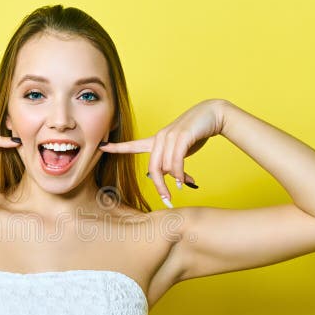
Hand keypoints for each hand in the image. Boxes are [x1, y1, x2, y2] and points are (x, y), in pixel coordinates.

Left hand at [98, 98, 227, 206]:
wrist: (213, 114)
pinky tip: (184, 181)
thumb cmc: (196, 133)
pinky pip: (176, 161)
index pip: (133, 144)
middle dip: (160, 186)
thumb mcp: (181, 149)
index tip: (101, 146)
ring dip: (176, 179)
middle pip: (153, 168)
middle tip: (167, 199)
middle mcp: (160, 138)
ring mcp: (170, 136)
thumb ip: (172, 162)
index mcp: (156, 140)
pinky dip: (179, 174)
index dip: (117, 147)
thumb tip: (172, 180)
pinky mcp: (181, 137)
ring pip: (166, 167)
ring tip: (185, 183)